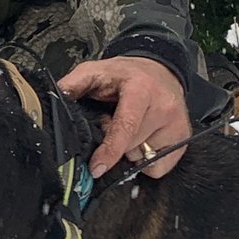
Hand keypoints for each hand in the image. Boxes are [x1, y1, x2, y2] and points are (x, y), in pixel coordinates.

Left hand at [58, 55, 191, 179]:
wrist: (162, 70)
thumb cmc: (127, 74)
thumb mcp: (96, 70)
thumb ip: (73, 84)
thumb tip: (54, 100)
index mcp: (141, 90)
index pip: (126, 127)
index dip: (109, 151)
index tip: (96, 168)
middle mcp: (164, 108)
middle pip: (131, 146)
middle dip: (115, 143)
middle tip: (112, 123)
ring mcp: (177, 125)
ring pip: (143, 158)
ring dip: (130, 150)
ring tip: (131, 129)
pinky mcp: (183, 139)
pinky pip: (158, 167)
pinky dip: (146, 161)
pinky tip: (143, 141)